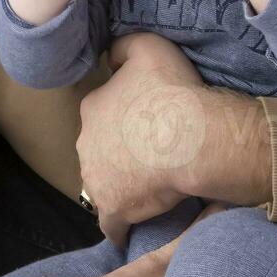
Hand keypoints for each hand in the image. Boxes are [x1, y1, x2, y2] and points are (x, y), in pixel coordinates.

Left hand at [77, 32, 203, 247]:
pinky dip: (120, 226)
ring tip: (147, 187)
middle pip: (100, 149)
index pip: (101, 113)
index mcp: (93, 108)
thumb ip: (124, 47)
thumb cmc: (172, 91)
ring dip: (119, 185)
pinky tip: (132, 229)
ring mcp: (97, 179)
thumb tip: (110, 56)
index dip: (123, 117)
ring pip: (103, 183)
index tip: (145, 121)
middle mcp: (87, 144)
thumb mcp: (148, 47)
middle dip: (118, 152)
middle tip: (151, 154)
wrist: (189, 138)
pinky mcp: (113, 209)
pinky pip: (111, 223)